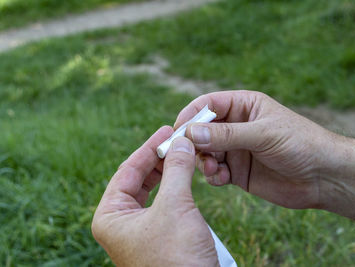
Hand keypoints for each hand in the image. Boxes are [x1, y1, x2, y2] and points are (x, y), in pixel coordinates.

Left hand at [92, 127, 217, 265]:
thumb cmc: (177, 257)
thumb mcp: (175, 207)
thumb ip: (177, 170)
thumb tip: (182, 142)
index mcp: (110, 217)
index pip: (127, 171)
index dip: (148, 148)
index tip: (166, 131)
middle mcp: (121, 223)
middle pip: (138, 179)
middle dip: (158, 158)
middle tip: (177, 140)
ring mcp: (139, 231)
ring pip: (152, 190)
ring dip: (168, 171)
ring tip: (183, 154)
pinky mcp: (158, 236)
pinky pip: (163, 203)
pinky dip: (175, 187)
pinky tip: (185, 176)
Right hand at [175, 90, 336, 208]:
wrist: (323, 176)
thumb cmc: (300, 144)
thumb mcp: (263, 134)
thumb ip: (227, 135)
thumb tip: (191, 132)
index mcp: (244, 106)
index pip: (208, 105)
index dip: (190, 115)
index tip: (177, 131)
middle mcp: (237, 126)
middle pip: (202, 130)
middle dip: (193, 142)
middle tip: (188, 155)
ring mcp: (236, 149)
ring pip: (205, 152)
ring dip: (202, 161)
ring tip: (213, 168)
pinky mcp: (238, 171)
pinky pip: (215, 172)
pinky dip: (212, 176)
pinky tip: (222, 179)